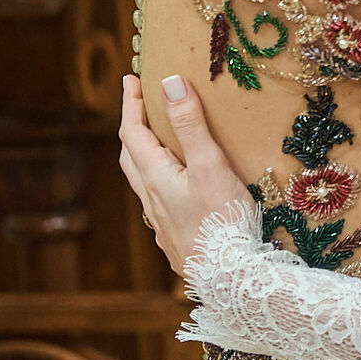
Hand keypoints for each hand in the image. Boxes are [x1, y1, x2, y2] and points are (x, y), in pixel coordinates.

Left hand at [117, 73, 246, 275]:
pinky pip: (158, 201)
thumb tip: (169, 83)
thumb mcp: (210, 165)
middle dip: (133, 127)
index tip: (131, 79)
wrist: (229, 279)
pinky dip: (160, 180)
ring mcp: (161, 222)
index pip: (133, 133)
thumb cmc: (221, 221)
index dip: (131, 104)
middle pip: (131, 157)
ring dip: (144, 155)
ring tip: (160, 141)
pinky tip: (178, 187)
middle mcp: (151, 200)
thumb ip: (190, 125)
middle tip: (142, 106)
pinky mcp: (175, 238)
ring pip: (143, 182)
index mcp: (155, 178)